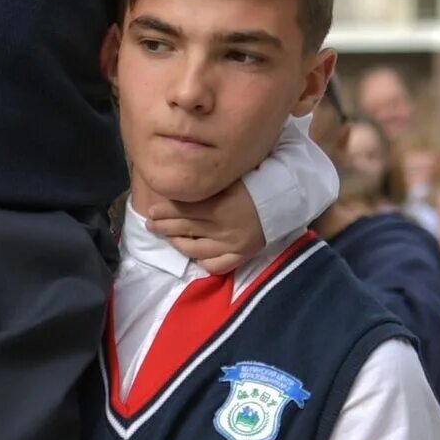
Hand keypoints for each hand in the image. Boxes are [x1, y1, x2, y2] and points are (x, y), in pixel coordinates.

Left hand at [140, 179, 265, 277]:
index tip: (152, 209)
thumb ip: (209, 179)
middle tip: (151, 223)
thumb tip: (184, 178)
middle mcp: (222, 227)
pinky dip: (204, 262)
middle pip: (185, 228)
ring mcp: (232, 244)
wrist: (288, 198)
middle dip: (163, 226)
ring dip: (178, 243)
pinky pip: (217, 265)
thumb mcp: (233, 174)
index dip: (165, 210)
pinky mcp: (242, 255)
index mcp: (218, 205)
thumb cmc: (259, 179)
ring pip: (195, 249)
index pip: (183, 210)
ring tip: (168, 237)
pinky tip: (195, 256)